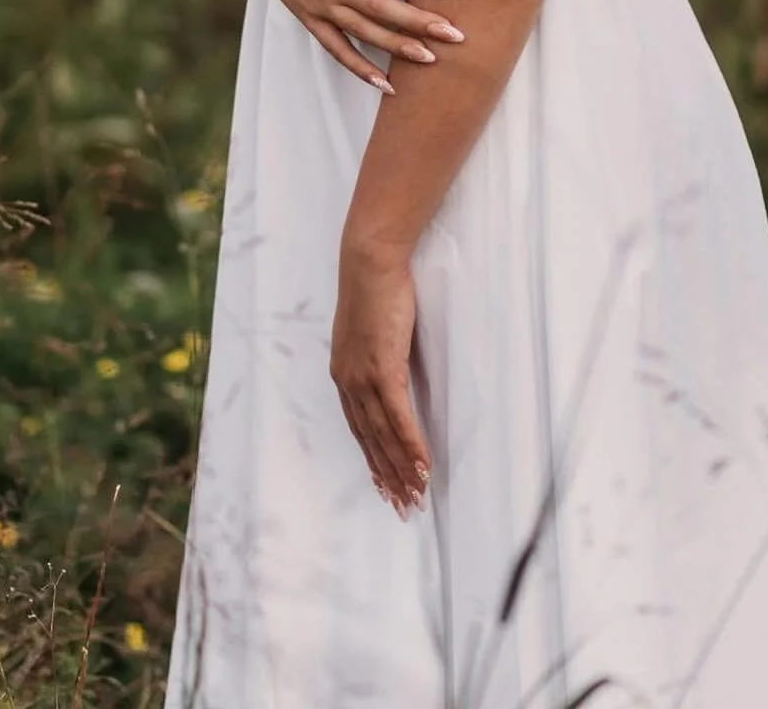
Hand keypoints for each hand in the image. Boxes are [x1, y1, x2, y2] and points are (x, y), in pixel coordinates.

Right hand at [225, 0, 468, 89]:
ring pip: (365, 34)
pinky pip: (338, 50)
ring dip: (398, 49)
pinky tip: (386, 85)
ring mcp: (322, 7)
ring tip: (431, 60)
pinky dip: (360, 69)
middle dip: (422, 23)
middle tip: (457, 35)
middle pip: (384, 9)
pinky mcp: (312, 21)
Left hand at [330, 241, 430, 515]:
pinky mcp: (383, 368)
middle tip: (403, 505)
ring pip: (384, 436)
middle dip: (388, 476)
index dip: (374, 459)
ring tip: (417, 494)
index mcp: (344, 374)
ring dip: (403, 468)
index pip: (359, 428)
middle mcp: (349, 382)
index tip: (385, 484)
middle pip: (370, 440)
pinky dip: (411, 444)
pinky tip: (423, 464)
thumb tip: (389, 363)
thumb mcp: (371, 327)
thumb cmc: (374, 286)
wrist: (370, 261)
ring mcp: (364, 377)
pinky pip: (399, 416)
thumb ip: (377, 351)